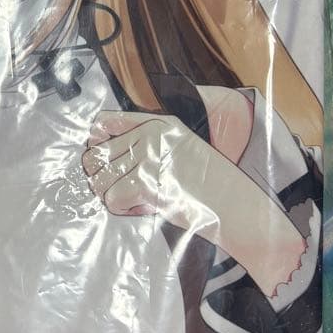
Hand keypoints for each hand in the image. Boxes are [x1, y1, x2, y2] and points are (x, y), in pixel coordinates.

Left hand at [82, 112, 222, 226]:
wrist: (237, 207)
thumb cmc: (210, 183)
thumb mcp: (181, 147)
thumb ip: (147, 144)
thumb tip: (102, 155)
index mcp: (157, 123)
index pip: (104, 122)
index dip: (95, 143)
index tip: (103, 161)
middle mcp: (150, 136)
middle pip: (94, 155)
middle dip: (101, 177)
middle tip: (119, 189)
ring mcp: (148, 158)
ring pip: (99, 180)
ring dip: (111, 195)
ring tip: (133, 200)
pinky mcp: (148, 184)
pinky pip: (112, 199)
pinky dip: (123, 209)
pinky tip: (142, 208)